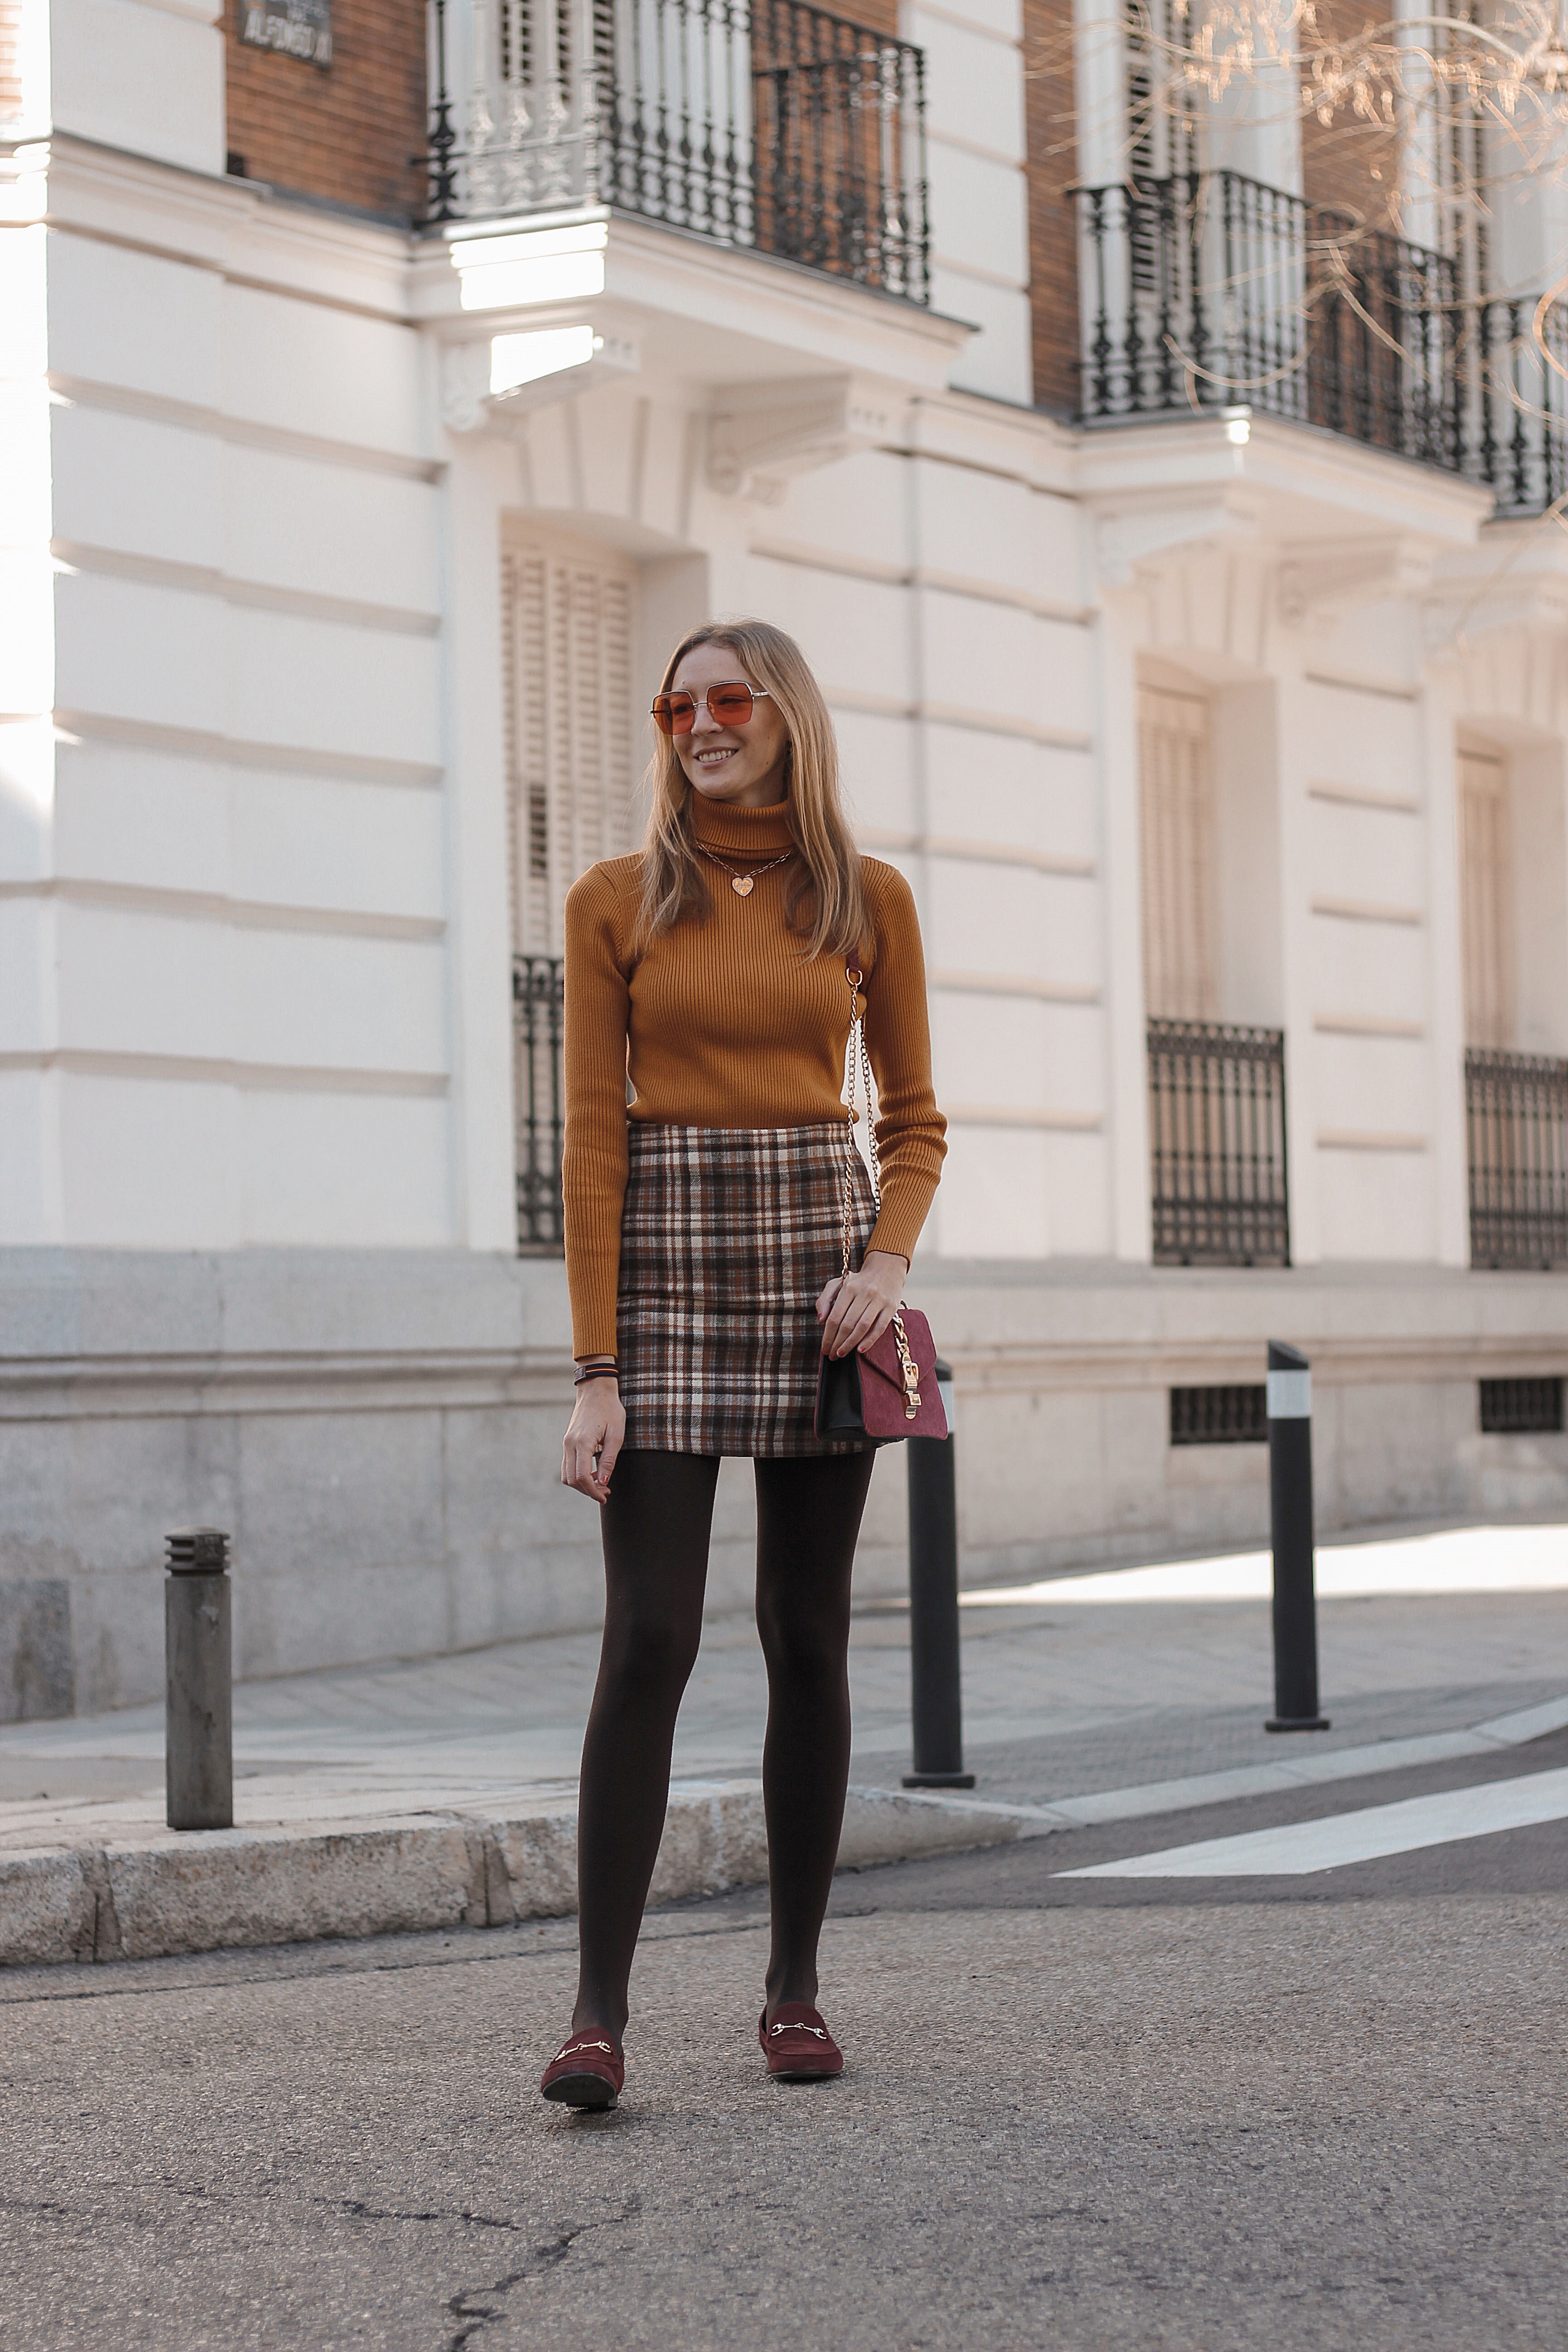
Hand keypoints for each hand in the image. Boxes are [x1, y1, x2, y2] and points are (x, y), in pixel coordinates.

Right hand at [561, 1378, 625, 1503]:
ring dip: (582, 1484)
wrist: (596, 1390)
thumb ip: (609, 1460)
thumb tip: (604, 1483)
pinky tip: (594, 1472)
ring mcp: (566, 1442)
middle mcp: (569, 1444)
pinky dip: (578, 1474)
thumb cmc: (610, 1410)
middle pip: (572, 1479)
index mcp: (582, 1442)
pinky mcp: (567, 1441)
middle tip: (605, 1492)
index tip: (605, 1496)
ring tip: (600, 1483)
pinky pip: (568, 1464)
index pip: (582, 1477)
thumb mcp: (616, 1435)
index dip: (593, 1491)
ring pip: (566, 1474)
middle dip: (588, 1490)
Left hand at [816, 1249, 907, 1359]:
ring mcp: (879, 1300)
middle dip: (837, 1342)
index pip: (835, 1317)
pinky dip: (869, 1340)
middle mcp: (864, 1293)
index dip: (828, 1335)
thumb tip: (821, 1320)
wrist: (886, 1270)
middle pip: (847, 1324)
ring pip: (862, 1327)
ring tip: (842, 1353)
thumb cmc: (858, 1281)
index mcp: (849, 1287)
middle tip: (832, 1355)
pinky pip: (879, 1328)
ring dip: (850, 1343)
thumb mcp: (837, 1284)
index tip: (824, 1347)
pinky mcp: (891, 1308)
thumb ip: (824, 1299)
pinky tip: (860, 1350)